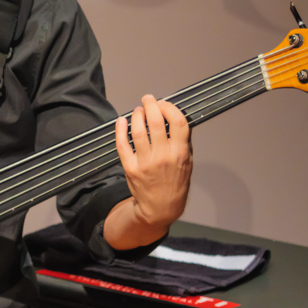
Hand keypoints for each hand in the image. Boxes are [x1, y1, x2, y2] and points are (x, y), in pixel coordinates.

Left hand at [105, 95, 192, 248]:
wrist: (161, 208)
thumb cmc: (176, 182)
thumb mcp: (188, 162)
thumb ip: (183, 141)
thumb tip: (175, 117)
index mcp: (180, 153)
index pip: (178, 122)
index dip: (170, 108)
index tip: (164, 104)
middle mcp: (163, 157)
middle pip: (155, 122)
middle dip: (151, 105)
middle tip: (148, 100)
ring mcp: (145, 163)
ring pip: (137, 131)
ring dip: (136, 115)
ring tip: (138, 111)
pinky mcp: (131, 168)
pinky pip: (122, 145)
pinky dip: (120, 130)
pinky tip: (121, 121)